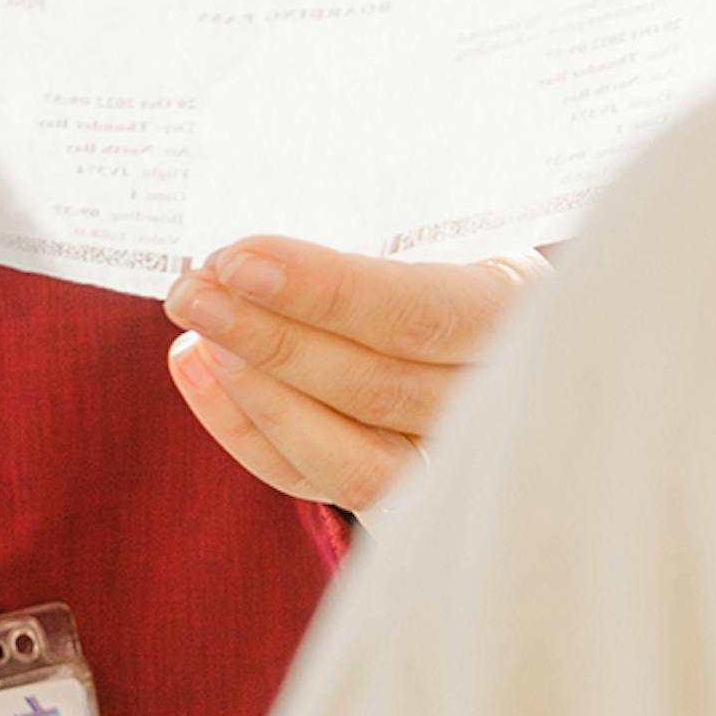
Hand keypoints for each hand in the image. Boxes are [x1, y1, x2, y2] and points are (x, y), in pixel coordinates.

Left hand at [162, 236, 544, 509]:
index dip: (326, 291)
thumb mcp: (452, 215)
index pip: (418, 313)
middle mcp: (499, 401)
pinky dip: (251, 431)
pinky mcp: (405, 499)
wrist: (504, 322)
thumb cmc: (461, 244)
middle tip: (192, 290)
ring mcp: (458, 465)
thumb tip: (269, 230)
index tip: (240, 260)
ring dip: (256, 391)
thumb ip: (386, 226)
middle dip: (269, 337)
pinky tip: (201, 372)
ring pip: (350, 457)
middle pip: (375, 386)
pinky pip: (321, 481)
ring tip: (196, 329)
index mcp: (522, 312)